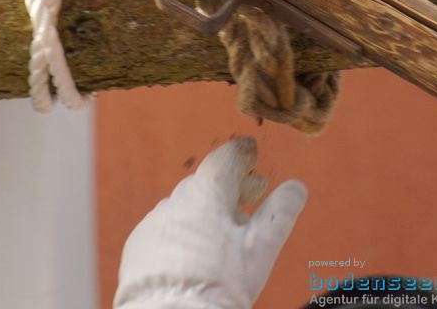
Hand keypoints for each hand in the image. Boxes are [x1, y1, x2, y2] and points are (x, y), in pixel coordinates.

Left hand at [114, 137, 306, 308]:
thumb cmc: (219, 283)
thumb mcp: (262, 247)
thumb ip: (280, 212)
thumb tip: (296, 187)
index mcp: (206, 192)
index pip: (226, 157)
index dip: (243, 153)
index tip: (252, 153)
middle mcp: (176, 200)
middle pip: (206, 182)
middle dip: (230, 186)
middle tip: (252, 194)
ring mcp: (154, 222)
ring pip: (186, 206)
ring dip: (206, 210)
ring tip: (226, 229)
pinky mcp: (140, 245)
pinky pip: (167, 228)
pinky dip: (184, 231)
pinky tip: (196, 251)